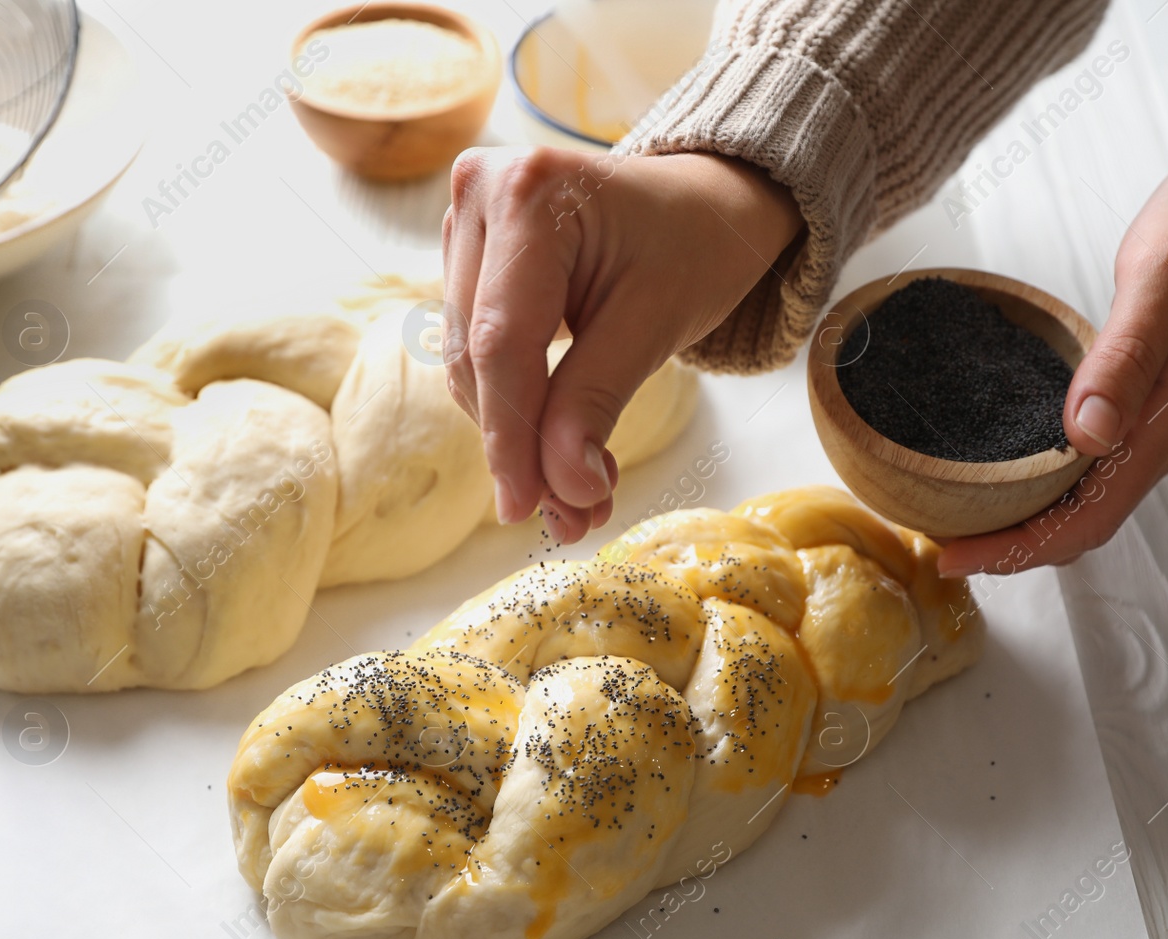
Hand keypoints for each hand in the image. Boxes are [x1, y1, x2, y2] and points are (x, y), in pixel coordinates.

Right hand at [442, 146, 801, 542]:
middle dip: (520, 446)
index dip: (511, 436)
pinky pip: (476, 347)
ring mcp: (466, 219)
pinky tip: (556, 447)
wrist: (701, 206)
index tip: (526, 508)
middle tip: (568, 517)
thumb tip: (564, 491)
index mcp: (531, 192)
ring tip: (573, 497)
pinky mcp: (467, 254)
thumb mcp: (655, 325)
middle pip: (477, 355)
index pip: (502, 341)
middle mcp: (482, 191)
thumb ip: (596, 402)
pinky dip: (515, 404)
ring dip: (516, 435)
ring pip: (468, 361)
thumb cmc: (693, 245)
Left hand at [936, 113, 1167, 577]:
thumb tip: (1088, 432)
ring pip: (1084, 501)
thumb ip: (1127, 357)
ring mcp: (1155, 423)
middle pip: (1081, 523)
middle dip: (1010, 547)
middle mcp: (1162, 435)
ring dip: (1022, 522)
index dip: (1019, 547)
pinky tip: (999, 471)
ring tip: (955, 521)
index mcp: (1167, 420)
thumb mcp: (1164, 279)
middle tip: (937, 548)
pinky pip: (1089, 467)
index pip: (1089, 517)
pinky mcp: (1144, 403)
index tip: (955, 556)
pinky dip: (1040, 484)